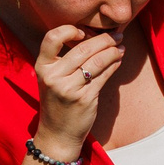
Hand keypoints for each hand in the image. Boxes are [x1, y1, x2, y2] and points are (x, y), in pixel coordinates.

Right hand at [30, 23, 124, 162]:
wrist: (57, 134)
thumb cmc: (57, 102)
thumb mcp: (51, 79)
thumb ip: (64, 60)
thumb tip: (92, 37)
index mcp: (42, 67)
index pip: (52, 38)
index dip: (70, 30)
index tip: (84, 32)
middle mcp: (53, 77)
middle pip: (82, 49)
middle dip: (104, 39)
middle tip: (116, 35)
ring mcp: (69, 88)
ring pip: (96, 61)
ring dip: (113, 51)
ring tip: (121, 47)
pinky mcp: (84, 99)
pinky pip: (103, 76)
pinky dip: (114, 65)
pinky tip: (119, 60)